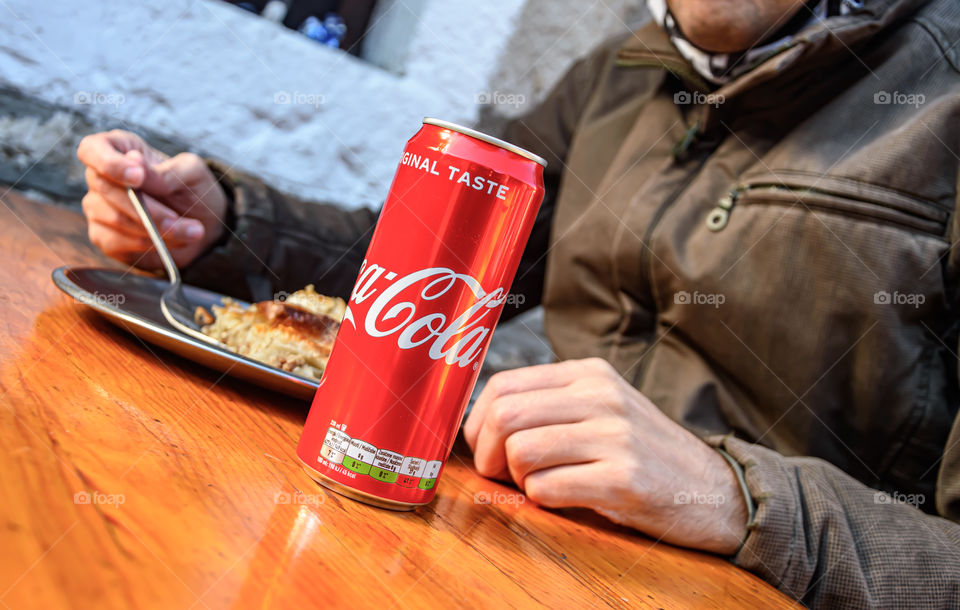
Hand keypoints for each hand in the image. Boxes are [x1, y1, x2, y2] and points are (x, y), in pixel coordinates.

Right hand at [77, 130, 227, 269]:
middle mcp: (101, 177)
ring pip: (114, 218)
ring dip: (155, 229)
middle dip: (148, 208)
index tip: (138, 177)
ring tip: (190, 231)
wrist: (200, 222)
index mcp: (120, 149)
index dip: (110, 163)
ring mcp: (98, 207)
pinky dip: (147, 244)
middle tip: (178, 219)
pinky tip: (171, 242)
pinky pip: (115, 241)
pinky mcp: (102, 235)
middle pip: (106, 188)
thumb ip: (165, 170)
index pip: (93, 149)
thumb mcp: (191, 173)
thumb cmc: (192, 189)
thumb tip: (135, 162)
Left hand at [463, 358, 747, 554]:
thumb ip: (550, 405)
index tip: (483, 447)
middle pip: (505, 415)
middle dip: (487, 453)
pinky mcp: (623, 478)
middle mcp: (600, 395)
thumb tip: (480, 422)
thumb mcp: (602, 408)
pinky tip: (564, 498)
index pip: (504, 383)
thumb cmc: (644, 453)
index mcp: (589, 374)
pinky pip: (546, 488)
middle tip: (501, 473)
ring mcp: (614, 435)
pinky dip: (541, 500)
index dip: (478, 421)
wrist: (714, 490)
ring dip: (516, 479)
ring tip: (538, 484)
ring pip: (521, 451)